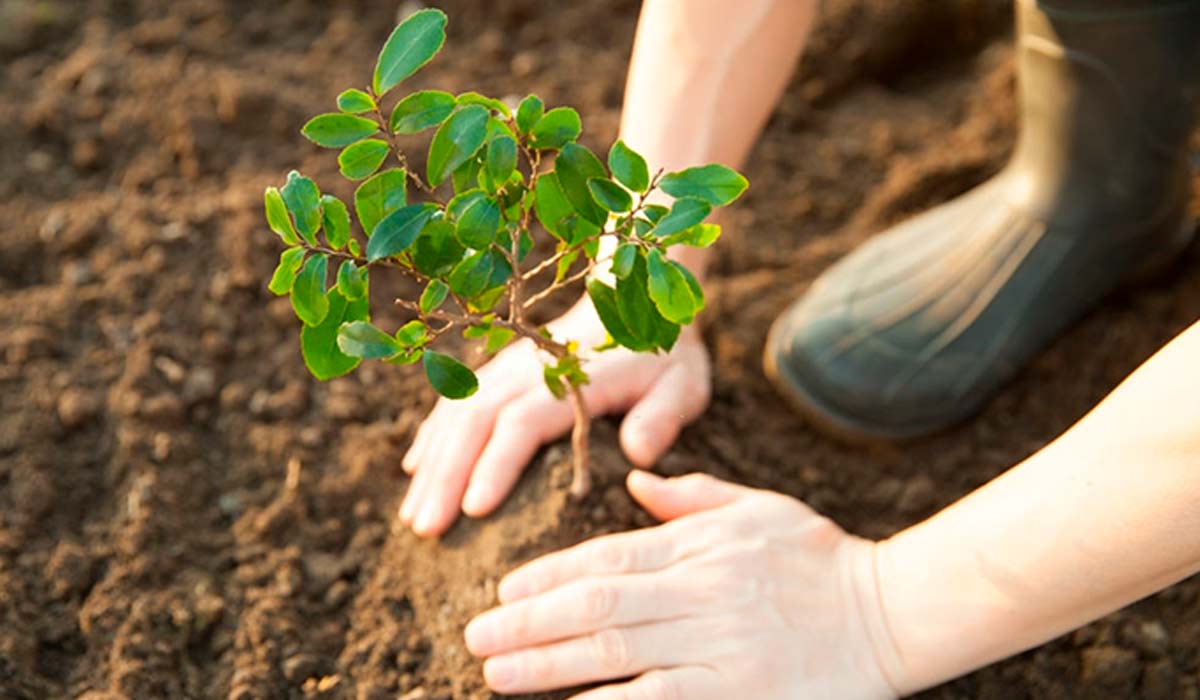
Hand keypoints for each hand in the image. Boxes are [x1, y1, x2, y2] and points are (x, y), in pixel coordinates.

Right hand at [398, 299, 711, 536]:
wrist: (635, 301)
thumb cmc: (662, 357)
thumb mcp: (681, 384)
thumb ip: (662, 417)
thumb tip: (638, 453)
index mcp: (572, 378)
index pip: (523, 423)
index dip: (496, 464)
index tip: (474, 510)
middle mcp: (528, 370)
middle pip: (475, 421)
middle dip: (446, 476)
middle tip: (426, 529)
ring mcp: (506, 368)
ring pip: (456, 413)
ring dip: (432, 464)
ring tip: (412, 517)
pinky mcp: (497, 371)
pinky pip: (454, 401)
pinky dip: (432, 435)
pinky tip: (415, 471)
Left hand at [464, 471, 899, 698]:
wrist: (893, 612)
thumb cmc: (821, 558)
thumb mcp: (758, 508)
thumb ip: (691, 496)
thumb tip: (635, 481)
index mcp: (700, 546)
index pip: (605, 559)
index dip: (546, 576)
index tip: (503, 592)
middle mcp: (702, 593)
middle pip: (597, 609)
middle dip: (529, 624)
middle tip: (476, 639)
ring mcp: (720, 646)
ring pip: (617, 656)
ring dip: (549, 667)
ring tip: (498, 675)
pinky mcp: (738, 693)